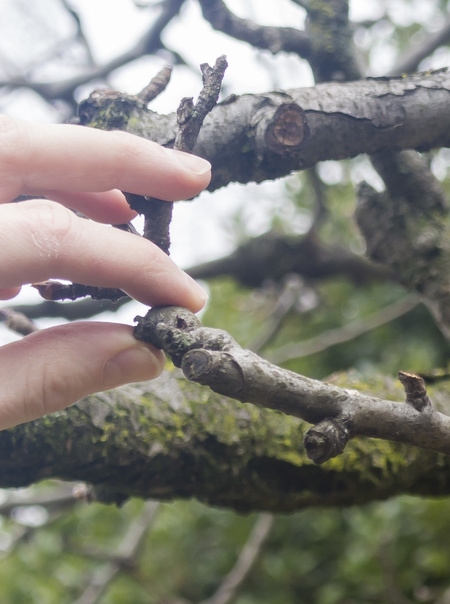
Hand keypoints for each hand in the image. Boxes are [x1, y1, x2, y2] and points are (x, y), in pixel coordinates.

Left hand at [0, 115, 211, 429]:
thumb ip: (48, 375)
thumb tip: (143, 353)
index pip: (52, 235)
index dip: (132, 263)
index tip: (188, 301)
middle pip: (19, 146)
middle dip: (116, 157)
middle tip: (194, 177)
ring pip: (0, 153)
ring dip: (72, 173)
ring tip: (135, 210)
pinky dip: (26, 190)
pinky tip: (66, 230)